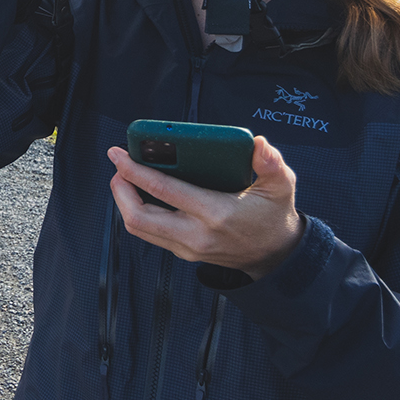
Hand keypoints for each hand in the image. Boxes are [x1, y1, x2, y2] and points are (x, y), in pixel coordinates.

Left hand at [107, 135, 303, 280]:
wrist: (276, 255)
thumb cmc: (273, 216)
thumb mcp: (281, 186)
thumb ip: (271, 163)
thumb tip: (259, 144)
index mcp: (216, 214)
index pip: (163, 191)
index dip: (135, 171)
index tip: (118, 154)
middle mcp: (196, 234)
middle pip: (138, 217)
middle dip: (120, 190)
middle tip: (119, 167)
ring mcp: (187, 247)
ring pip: (138, 228)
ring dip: (124, 202)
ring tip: (125, 177)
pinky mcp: (184, 252)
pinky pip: (149, 233)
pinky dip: (137, 212)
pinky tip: (139, 193)